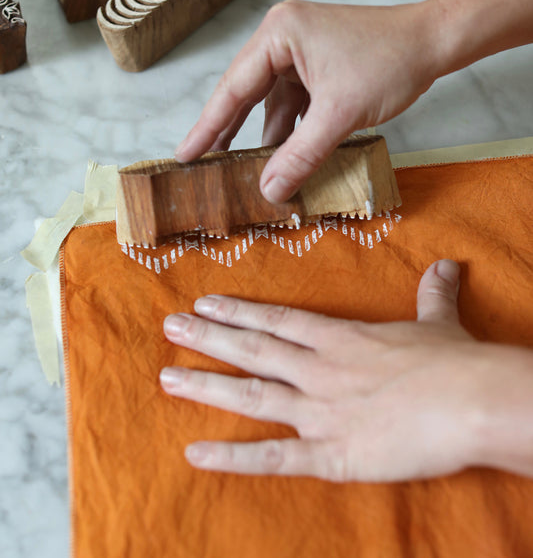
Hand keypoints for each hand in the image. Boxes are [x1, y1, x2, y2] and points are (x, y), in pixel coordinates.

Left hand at [160, 260, 492, 481]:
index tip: (205, 303)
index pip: (278, 320)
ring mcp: (320, 412)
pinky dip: (233, 457)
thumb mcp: (439, 321)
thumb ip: (432, 293)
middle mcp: (320, 370)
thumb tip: (445, 265)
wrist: (472, 402)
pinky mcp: (331, 454)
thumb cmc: (455, 362)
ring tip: (167, 377)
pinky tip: (196, 454)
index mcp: (341, 338)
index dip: (239, 311)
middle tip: (170, 326)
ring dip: (206, 385)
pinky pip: (273, 457)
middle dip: (208, 337)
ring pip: (251, 395)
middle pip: (253, 350)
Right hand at [175, 0, 442, 202]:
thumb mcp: (339, 115)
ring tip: (241, 170)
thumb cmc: (390, 61)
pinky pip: (294, 104)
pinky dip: (289, 130)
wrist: (434, 42)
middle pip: (245, 94)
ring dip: (264, 137)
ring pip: (270, 103)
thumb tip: (269, 191)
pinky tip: (282, 157)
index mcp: (279, 34)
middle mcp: (283, 38)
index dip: (207, 126)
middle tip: (202, 166)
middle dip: (228, 132)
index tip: (184, 155)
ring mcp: (300, 52)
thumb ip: (300, 155)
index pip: (233, 88)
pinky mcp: (317, 67)